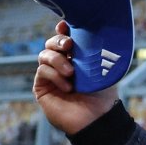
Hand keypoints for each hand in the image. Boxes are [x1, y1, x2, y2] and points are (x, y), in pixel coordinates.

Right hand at [33, 20, 118, 134]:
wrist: (98, 118)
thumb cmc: (103, 95)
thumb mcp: (103, 70)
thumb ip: (95, 53)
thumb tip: (94, 33)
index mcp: (77, 57)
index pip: (66, 38)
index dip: (63, 29)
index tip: (66, 25)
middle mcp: (62, 63)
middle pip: (52, 43)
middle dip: (59, 40)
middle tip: (70, 45)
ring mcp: (50, 74)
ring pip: (45, 55)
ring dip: (58, 60)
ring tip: (71, 73)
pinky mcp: (41, 86)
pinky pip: (42, 71)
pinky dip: (55, 75)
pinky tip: (68, 86)